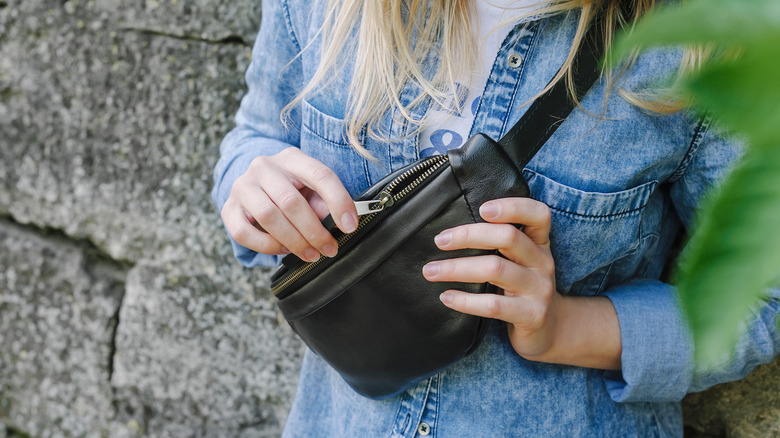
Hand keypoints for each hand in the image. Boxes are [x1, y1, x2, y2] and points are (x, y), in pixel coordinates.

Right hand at [220, 147, 357, 261]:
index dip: (338, 201)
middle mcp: (264, 167)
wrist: (255, 185)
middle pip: (291, 202)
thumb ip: (324, 202)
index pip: (320, 175)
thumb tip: (336, 223)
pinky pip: (244, 233)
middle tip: (329, 249)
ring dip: (294, 242)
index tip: (350, 226)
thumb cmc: (291, 189)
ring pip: (269, 217)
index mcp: (292, 158)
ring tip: (310, 254)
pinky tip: (284, 250)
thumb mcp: (311, 188)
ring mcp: (243, 186)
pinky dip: (267, 246)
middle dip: (314, 232)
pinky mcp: (229, 208)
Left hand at [422, 198, 621, 369]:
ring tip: (431, 271)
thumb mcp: (521, 261)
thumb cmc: (523, 287)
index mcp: (540, 243)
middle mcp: (543, 262)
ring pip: (495, 269)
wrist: (551, 330)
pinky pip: (493, 305)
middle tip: (439, 241)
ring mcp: (539, 289)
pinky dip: (465, 301)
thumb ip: (500, 242)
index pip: (538, 214)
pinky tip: (446, 297)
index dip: (512, 207)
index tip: (482, 209)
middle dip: (468, 236)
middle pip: (508, 237)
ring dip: (457, 268)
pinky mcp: (532, 315)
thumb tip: (452, 231)